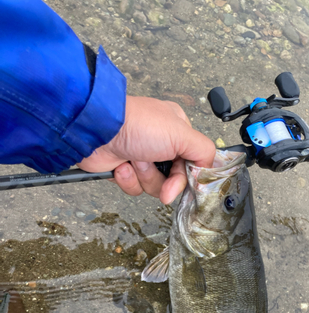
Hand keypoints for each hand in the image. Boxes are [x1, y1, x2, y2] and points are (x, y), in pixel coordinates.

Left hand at [78, 96, 215, 203]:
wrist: (98, 131)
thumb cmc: (138, 124)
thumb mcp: (181, 133)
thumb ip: (203, 151)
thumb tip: (207, 171)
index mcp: (178, 132)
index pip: (192, 164)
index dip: (186, 176)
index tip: (181, 180)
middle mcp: (161, 145)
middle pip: (173, 179)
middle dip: (162, 177)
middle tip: (153, 165)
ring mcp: (142, 158)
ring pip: (154, 186)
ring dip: (143, 176)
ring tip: (134, 159)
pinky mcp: (124, 170)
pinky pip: (134, 188)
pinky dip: (127, 179)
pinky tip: (121, 165)